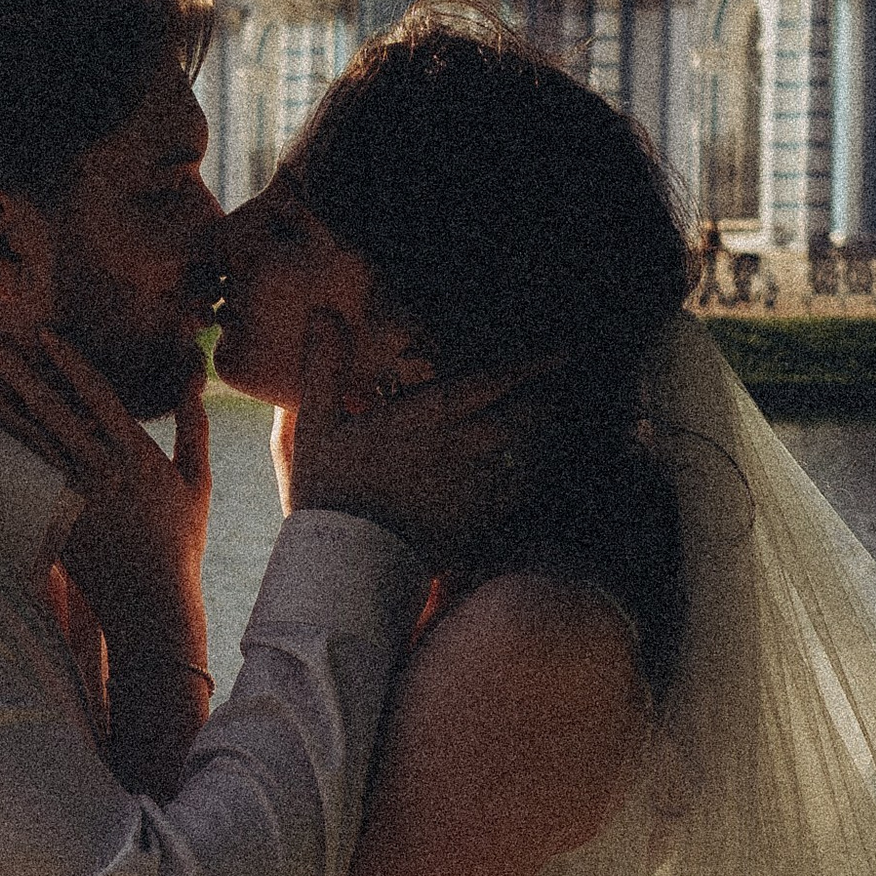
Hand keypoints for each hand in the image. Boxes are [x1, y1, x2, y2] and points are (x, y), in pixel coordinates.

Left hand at [0, 325, 211, 659]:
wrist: (150, 603)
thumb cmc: (179, 541)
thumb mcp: (196, 481)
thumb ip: (193, 427)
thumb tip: (194, 377)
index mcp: (136, 456)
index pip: (97, 395)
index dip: (69, 362)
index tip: (46, 335)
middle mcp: (99, 471)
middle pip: (50, 410)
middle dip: (17, 372)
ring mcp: (71, 496)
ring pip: (27, 439)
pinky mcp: (52, 518)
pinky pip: (21, 475)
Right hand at [285, 311, 547, 572]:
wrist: (346, 563)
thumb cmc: (328, 492)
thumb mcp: (314, 425)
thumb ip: (323, 367)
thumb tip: (324, 312)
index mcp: (426, 417)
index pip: (492, 380)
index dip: (531, 363)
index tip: (561, 350)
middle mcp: (461, 447)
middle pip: (527, 416)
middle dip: (546, 399)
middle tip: (556, 389)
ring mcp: (475, 486)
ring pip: (532, 452)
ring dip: (547, 434)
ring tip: (554, 422)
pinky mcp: (478, 519)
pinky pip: (523, 490)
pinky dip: (536, 472)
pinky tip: (534, 467)